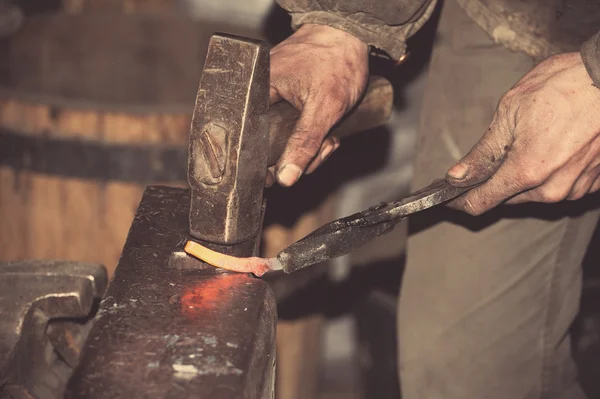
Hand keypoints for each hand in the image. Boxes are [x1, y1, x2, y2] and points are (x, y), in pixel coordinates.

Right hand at [268, 24, 368, 186]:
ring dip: (310, 146)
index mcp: (257, 91)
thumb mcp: (324, 108)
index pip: (250, 139)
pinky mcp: (287, 100)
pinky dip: (310, 134)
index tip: (279, 175)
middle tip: (323, 148)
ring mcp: (274, 97)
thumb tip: (285, 176)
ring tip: (330, 138)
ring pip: (284, 138)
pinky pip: (292, 127)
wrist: (351, 37)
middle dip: (299, 153)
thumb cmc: (337, 61)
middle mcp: (260, 93)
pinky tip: (327, 134)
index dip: (266, 161)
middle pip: (269, 142)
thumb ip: (304, 143)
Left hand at [446, 52, 599, 214]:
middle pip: (508, 197)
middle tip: (501, 150)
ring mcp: (577, 188)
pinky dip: (553, 171)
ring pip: (535, 192)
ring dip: (527, 174)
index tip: (451, 196)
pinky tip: (557, 144)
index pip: (482, 202)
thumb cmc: (565, 86)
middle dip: (497, 179)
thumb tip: (456, 176)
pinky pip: (562, 185)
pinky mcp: (595, 182)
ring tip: (537, 138)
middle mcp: (552, 189)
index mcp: (526, 172)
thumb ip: (483, 153)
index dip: (461, 201)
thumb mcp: (510, 112)